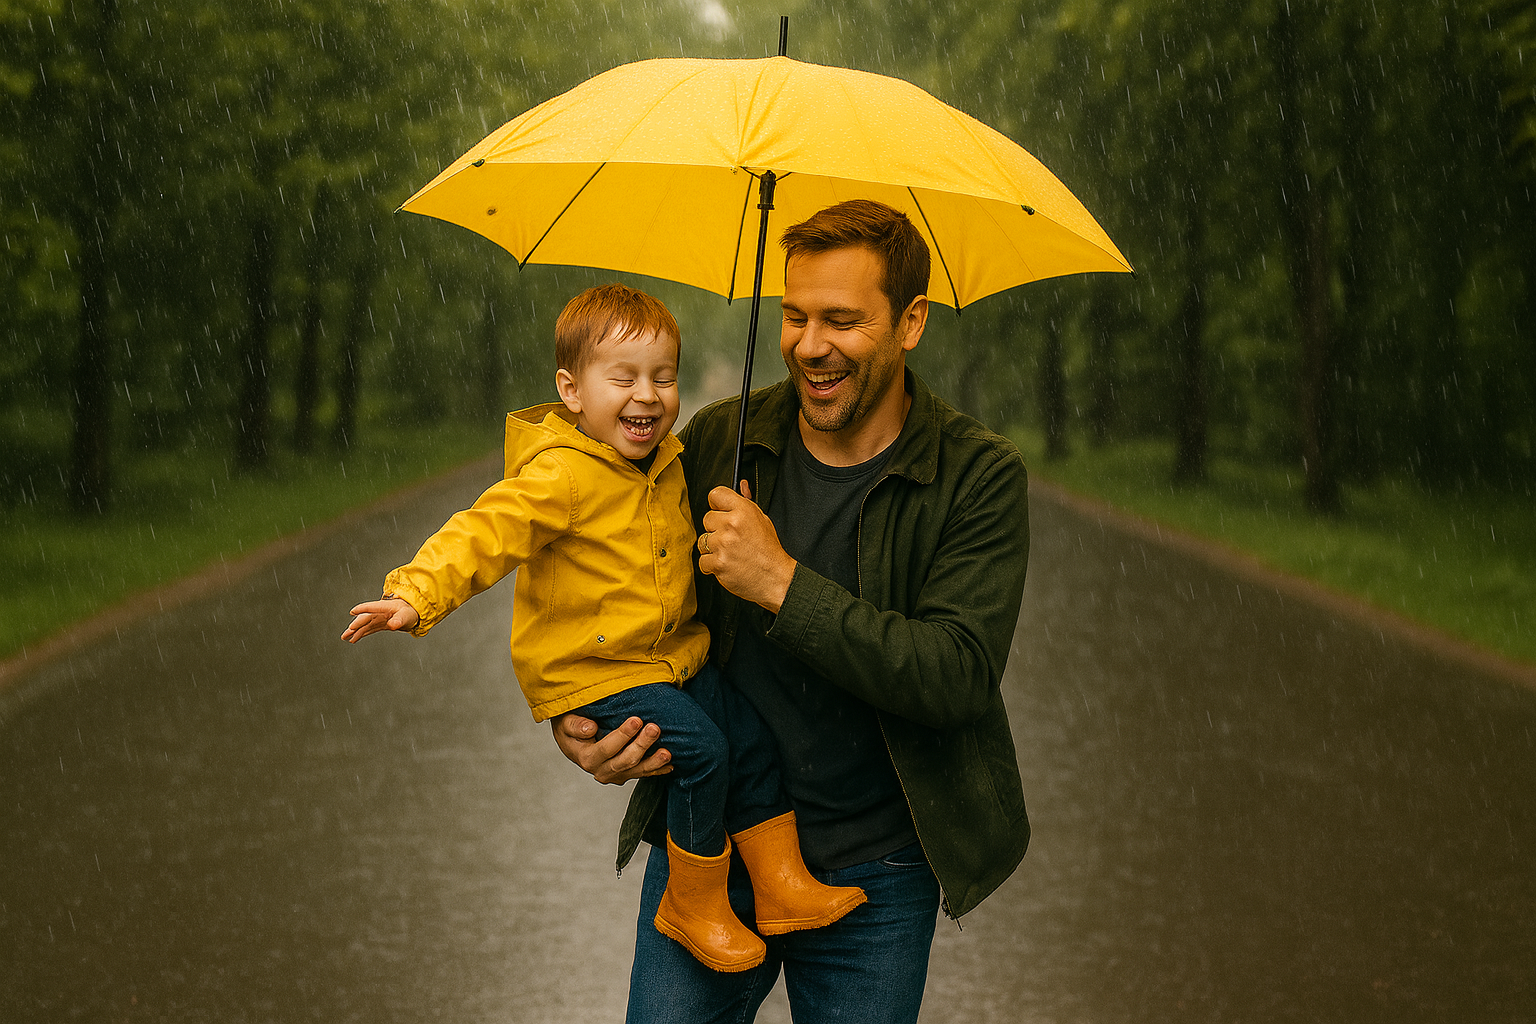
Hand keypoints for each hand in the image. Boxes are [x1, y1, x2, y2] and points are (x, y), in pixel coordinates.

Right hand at [342, 598, 419, 641]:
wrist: (412, 613)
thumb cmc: (409, 612)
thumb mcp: (406, 616)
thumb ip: (399, 620)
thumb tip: (393, 625)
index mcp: (384, 607)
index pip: (371, 607)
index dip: (362, 609)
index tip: (353, 611)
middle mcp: (378, 613)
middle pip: (365, 618)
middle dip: (355, 625)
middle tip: (348, 632)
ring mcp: (378, 619)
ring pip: (364, 625)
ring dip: (354, 631)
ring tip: (345, 637)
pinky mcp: (379, 625)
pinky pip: (368, 629)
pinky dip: (360, 634)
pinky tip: (353, 639)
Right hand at [551, 713, 672, 783]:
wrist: (572, 740)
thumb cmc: (570, 727)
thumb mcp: (565, 722)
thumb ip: (575, 726)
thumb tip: (590, 728)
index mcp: (587, 758)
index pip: (607, 748)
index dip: (623, 735)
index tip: (637, 720)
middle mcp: (602, 771)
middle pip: (626, 760)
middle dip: (642, 744)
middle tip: (655, 728)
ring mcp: (615, 775)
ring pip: (637, 770)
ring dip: (654, 761)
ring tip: (667, 752)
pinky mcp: (626, 774)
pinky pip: (643, 773)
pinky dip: (657, 770)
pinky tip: (670, 765)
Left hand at [698, 481, 795, 612]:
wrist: (776, 578)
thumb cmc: (769, 551)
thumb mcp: (762, 520)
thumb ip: (747, 502)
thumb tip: (742, 485)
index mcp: (744, 511)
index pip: (715, 494)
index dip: (717, 504)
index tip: (720, 512)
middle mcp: (732, 524)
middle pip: (707, 518)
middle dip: (716, 529)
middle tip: (732, 539)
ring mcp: (723, 544)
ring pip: (702, 540)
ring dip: (713, 548)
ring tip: (730, 553)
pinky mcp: (717, 563)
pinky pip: (702, 561)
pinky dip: (712, 565)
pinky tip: (727, 564)